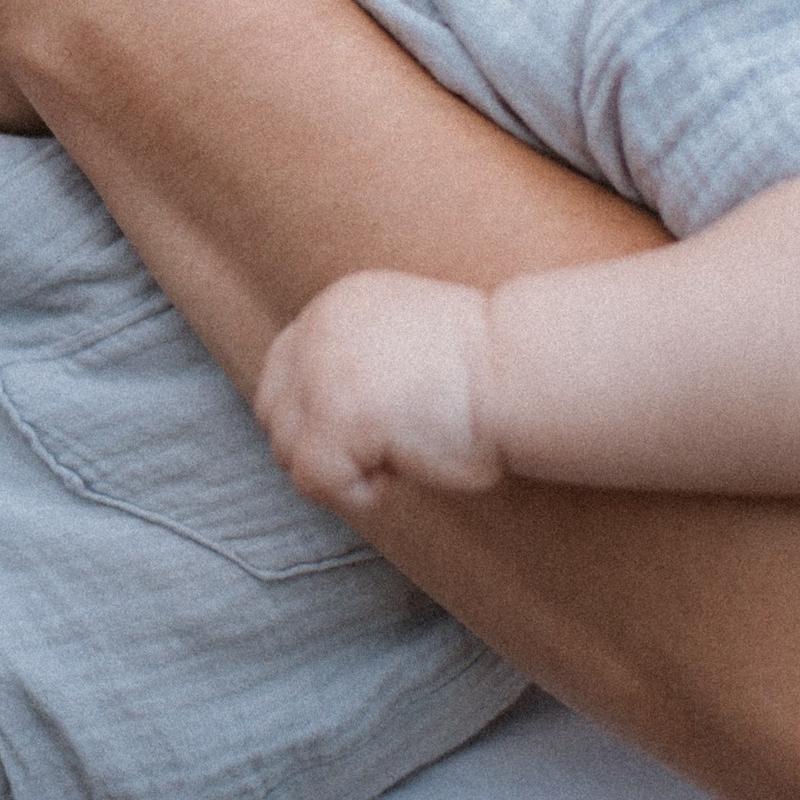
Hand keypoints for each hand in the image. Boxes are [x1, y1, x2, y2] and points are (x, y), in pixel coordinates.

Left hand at [256, 268, 504, 511]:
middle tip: (384, 453)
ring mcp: (320, 373)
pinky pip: (317, 481)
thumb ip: (359, 364)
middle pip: (274, 413)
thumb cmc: (489, 374)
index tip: (364, 434)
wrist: (524, 371)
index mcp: (338, 305)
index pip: (282, 368)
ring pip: (290, 452)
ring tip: (400, 457)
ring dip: (342, 470)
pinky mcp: (334, 417)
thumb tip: (325, 425)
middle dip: (321, 445)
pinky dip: (358, 494)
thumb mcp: (405, 346)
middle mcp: (318, 330)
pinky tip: (401, 474)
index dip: (312, 413)